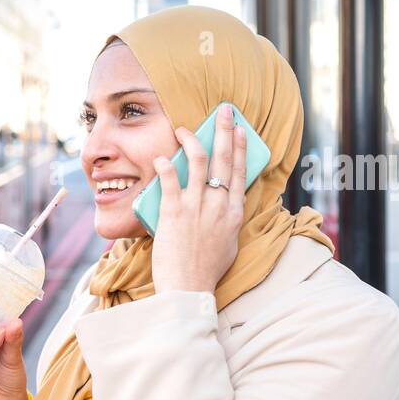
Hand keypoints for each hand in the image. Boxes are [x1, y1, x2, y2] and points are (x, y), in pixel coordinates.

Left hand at [150, 102, 246, 296]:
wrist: (189, 289)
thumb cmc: (206, 272)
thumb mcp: (227, 244)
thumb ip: (226, 221)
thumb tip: (222, 208)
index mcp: (234, 213)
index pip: (240, 172)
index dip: (239, 147)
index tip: (239, 129)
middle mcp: (218, 205)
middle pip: (223, 159)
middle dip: (223, 130)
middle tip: (223, 110)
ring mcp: (196, 207)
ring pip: (197, 162)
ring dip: (190, 140)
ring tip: (182, 128)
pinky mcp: (173, 213)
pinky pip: (169, 181)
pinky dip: (164, 166)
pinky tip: (159, 157)